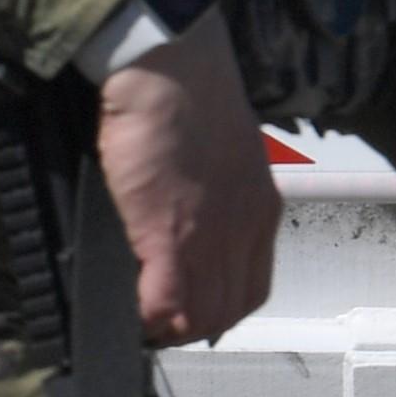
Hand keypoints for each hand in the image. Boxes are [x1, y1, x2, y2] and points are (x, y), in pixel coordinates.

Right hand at [94, 9, 282, 345]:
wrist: (173, 70)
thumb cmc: (193, 98)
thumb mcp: (228, 154)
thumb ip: (221, 195)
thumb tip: (200, 218)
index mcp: (260, 210)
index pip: (251, 287)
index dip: (221, 308)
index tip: (193, 309)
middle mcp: (243, 230)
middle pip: (227, 308)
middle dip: (194, 326)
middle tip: (161, 322)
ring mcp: (207, 236)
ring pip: (200, 314)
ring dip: (170, 327)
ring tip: (145, 319)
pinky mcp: (165, 233)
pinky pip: (164, 299)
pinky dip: (150, 315)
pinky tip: (135, 311)